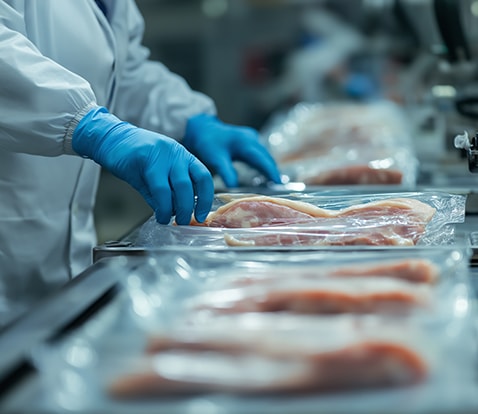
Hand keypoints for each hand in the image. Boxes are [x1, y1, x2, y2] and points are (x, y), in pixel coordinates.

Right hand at [72, 107, 212, 224]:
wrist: (110, 138)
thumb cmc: (134, 157)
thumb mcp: (157, 173)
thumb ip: (167, 191)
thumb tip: (175, 213)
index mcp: (183, 156)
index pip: (203, 177)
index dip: (206, 198)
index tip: (201, 214)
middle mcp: (176, 153)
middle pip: (190, 185)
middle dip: (189, 208)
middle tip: (183, 221)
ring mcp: (161, 155)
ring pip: (177, 187)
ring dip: (175, 209)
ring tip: (170, 219)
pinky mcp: (144, 158)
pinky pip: (158, 187)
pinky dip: (161, 205)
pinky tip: (159, 214)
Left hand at [183, 114, 281, 186]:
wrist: (202, 129)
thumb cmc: (208, 143)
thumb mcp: (216, 158)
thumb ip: (226, 172)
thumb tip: (233, 188)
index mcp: (245, 142)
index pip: (262, 160)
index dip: (271, 172)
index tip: (279, 184)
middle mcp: (252, 139)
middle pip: (267, 158)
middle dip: (273, 172)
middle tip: (280, 189)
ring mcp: (252, 138)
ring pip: (264, 156)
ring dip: (269, 169)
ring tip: (274, 185)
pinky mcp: (250, 141)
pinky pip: (260, 154)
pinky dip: (263, 165)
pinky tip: (263, 176)